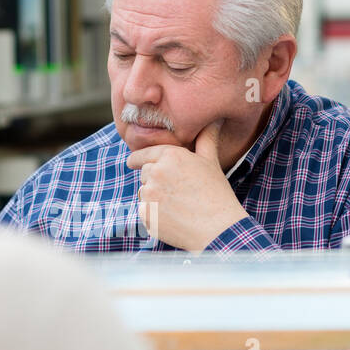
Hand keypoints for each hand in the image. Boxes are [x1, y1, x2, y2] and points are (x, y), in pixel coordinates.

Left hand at [126, 120, 247, 251]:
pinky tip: (173, 218)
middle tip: (176, 192)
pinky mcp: (146, 214)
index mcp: (170, 156)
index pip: (142, 155)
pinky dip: (154, 214)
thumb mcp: (211, 162)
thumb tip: (215, 120)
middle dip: (155, 181)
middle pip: (144, 174)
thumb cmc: (216, 194)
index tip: (131, 163)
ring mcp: (148, 195)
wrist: (218, 229)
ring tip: (177, 205)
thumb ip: (206, 139)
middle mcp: (155, 172)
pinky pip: (144, 211)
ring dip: (154, 198)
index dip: (137, 160)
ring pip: (144, 193)